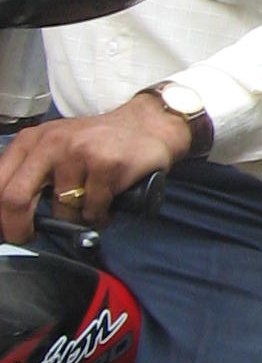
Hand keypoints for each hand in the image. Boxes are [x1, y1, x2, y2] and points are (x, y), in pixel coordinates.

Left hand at [0, 91, 190, 244]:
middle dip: (18, 228)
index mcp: (31, 141)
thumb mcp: (54, 148)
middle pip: (15, 198)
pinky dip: (101, 215)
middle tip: (28, 238)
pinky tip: (109, 201)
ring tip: (91, 205)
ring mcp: (79, 152)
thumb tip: (9, 217)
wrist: (147, 124)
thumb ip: (30, 175)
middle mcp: (50, 143)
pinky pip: (93, 210)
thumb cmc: (97, 143)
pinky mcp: (106, 164)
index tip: (7, 232)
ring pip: (62, 211)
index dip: (1, 216)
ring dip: (78, 219)